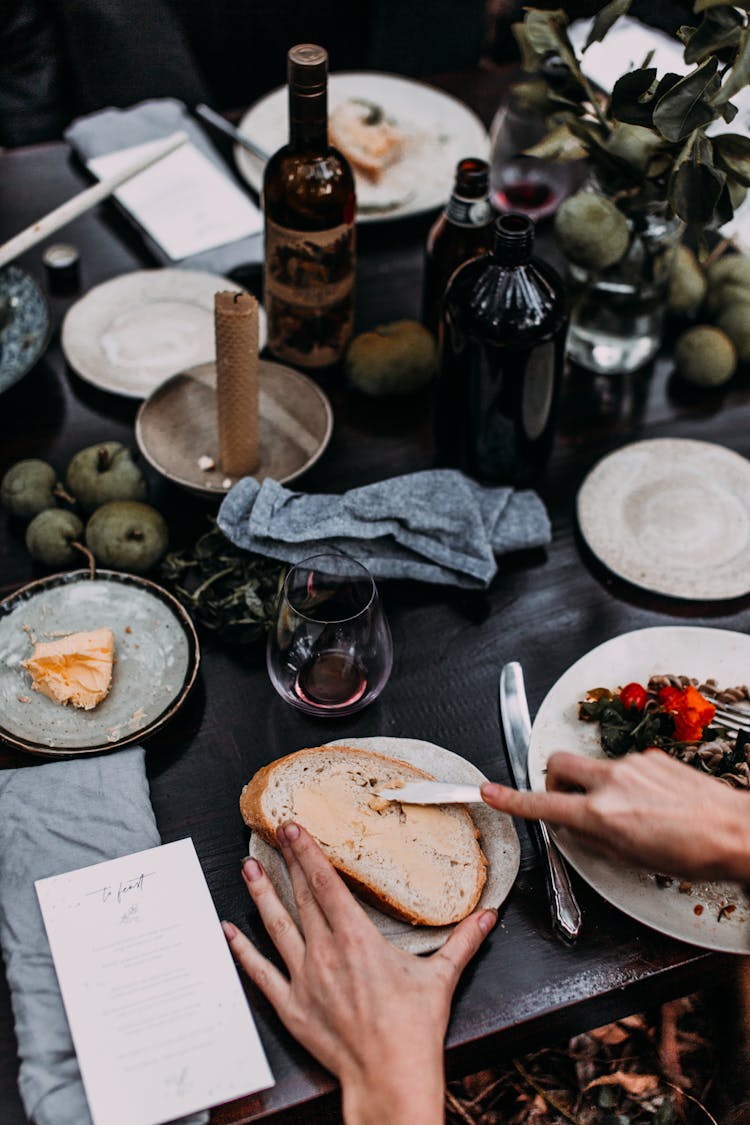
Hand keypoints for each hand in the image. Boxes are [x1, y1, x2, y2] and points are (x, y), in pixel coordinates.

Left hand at [222, 822, 495, 1124]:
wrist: (390, 1076)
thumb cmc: (414, 1029)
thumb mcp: (441, 977)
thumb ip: (463, 941)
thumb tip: (488, 915)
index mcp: (357, 938)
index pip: (326, 884)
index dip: (309, 852)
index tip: (296, 827)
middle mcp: (325, 952)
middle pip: (301, 897)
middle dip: (288, 861)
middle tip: (275, 832)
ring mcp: (304, 979)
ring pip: (276, 926)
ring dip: (261, 894)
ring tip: (248, 867)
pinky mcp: (291, 1006)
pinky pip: (261, 973)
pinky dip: (242, 950)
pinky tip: (229, 932)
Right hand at [481, 748, 749, 881]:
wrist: (735, 831)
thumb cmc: (691, 853)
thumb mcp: (630, 858)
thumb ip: (593, 838)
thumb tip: (574, 827)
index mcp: (601, 813)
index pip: (542, 803)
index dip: (510, 799)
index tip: (489, 791)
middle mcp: (611, 782)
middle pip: (557, 763)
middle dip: (551, 777)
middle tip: (565, 797)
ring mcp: (631, 765)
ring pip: (592, 766)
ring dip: (594, 784)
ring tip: (625, 812)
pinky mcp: (650, 757)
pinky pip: (622, 766)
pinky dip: (624, 782)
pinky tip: (648, 803)